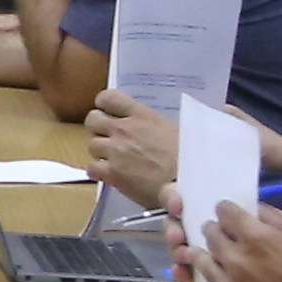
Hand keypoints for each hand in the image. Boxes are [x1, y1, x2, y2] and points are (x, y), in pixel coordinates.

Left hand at [85, 88, 177, 210]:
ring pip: (91, 145)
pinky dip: (98, 172)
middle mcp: (124, 130)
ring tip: (114, 159)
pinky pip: (92, 168)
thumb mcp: (172, 129)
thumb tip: (143, 125)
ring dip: (100, 152)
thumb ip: (150, 124)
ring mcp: (116, 151)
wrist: (189, 182)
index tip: (108, 113)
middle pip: (92, 120)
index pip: (108, 98)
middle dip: (98, 128)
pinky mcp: (113, 174)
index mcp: (141, 115)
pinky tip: (110, 175)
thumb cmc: (188, 157)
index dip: (104, 105)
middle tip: (109, 138)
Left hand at [169, 199, 281, 281]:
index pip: (228, 215)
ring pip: (203, 264)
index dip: (225, 210)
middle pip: (213, 237)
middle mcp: (238, 260)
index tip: (223, 210)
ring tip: (194, 250)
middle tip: (211, 230)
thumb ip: (276, 220)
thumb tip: (255, 206)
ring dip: (196, 254)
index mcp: (257, 238)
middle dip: (211, 230)